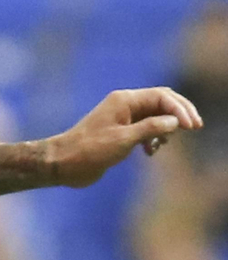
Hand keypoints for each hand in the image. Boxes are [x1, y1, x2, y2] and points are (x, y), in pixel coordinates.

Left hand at [48, 87, 203, 187]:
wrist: (63, 162)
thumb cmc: (89, 150)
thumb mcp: (123, 140)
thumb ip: (150, 128)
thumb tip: (175, 122)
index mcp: (124, 100)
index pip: (162, 96)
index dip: (180, 109)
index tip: (191, 127)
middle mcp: (124, 105)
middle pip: (161, 101)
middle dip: (179, 114)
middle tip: (194, 128)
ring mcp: (122, 118)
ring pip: (155, 115)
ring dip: (166, 127)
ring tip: (162, 144)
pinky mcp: (120, 132)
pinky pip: (146, 128)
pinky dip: (154, 137)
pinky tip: (150, 151)